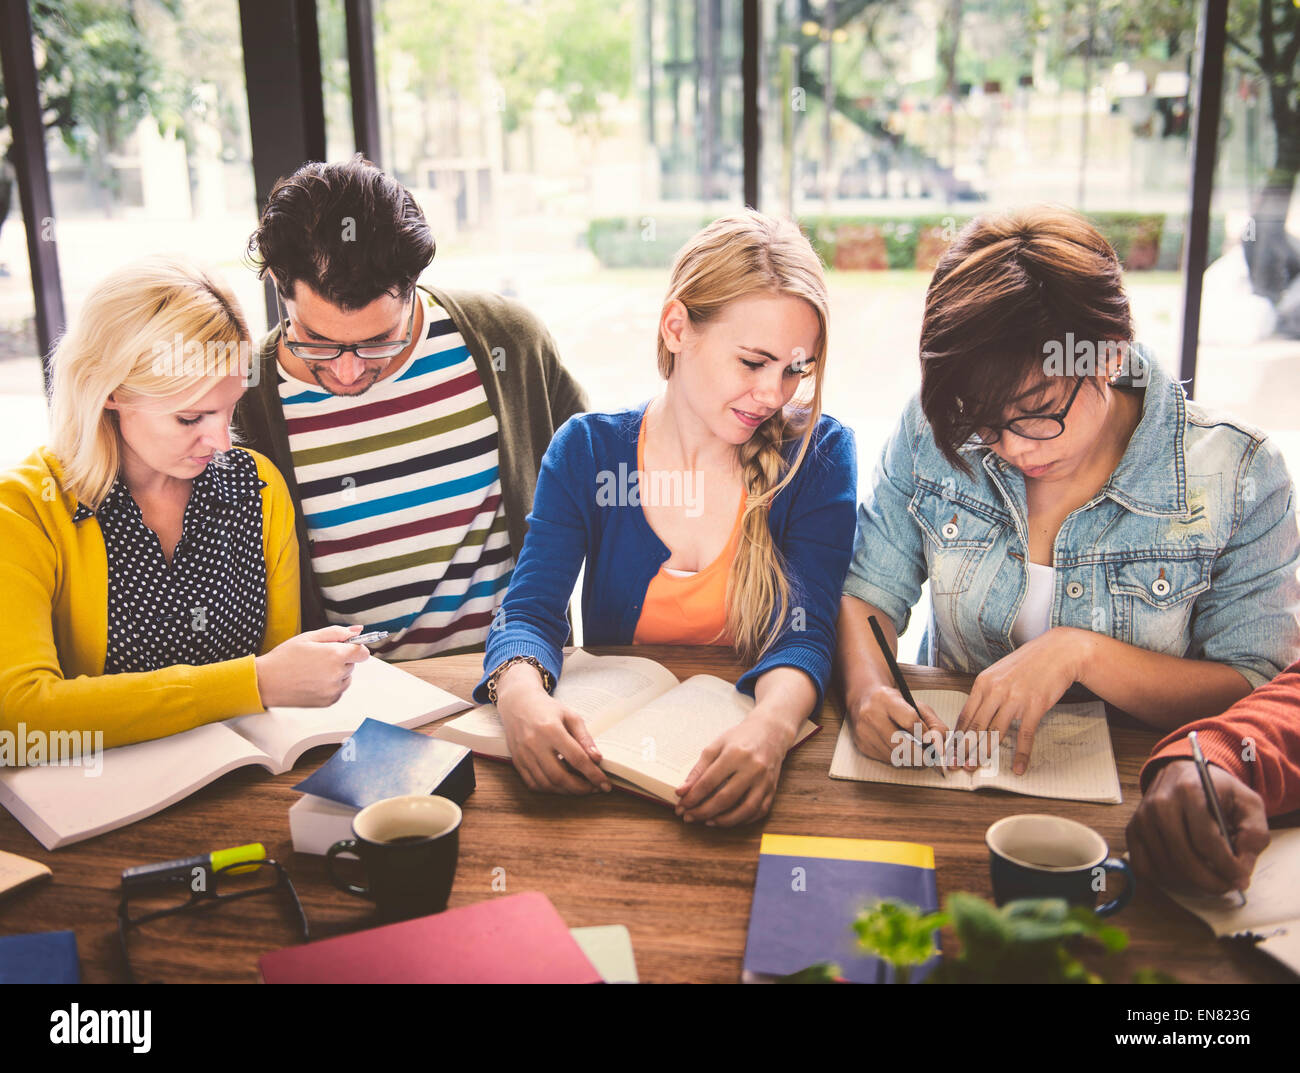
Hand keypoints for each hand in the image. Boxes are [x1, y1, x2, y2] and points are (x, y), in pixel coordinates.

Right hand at [254, 624, 369, 707]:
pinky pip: (339, 690)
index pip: (363, 652)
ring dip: (337, 672)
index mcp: (334, 655)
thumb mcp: (309, 637)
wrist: (266, 682)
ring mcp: (333, 690)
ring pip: (347, 677)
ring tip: (314, 669)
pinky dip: (331, 685)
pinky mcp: (328, 701)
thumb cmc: (284, 658)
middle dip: (341, 658)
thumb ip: (337, 632)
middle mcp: (336, 674)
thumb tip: (357, 630)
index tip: (346, 646)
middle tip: (318, 657)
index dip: (355, 647)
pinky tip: (313, 680)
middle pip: (353, 664)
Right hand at [495, 663, 609, 794]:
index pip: (576, 758)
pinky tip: (561, 786)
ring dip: (566, 791)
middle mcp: (535, 744)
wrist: (518, 704)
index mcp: (551, 730)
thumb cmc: (547, 709)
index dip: (593, 774)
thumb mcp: (570, 716)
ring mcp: (523, 755)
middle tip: (594, 789)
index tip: (605, 784)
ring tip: (580, 788)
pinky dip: (549, 789)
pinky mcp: (517, 761)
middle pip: (559, 776)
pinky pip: (533, 784)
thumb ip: (584, 738)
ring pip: (546, 783)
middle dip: (580, 788)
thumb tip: (597, 759)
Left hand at [674, 709, 793, 826]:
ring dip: (724, 821)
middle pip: (725, 798)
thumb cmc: (741, 737)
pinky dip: (742, 820)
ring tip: (707, 822)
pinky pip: (759, 812)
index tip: (681, 806)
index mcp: (735, 754)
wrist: (771, 731)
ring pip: (745, 810)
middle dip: (703, 811)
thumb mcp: (716, 746)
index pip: (709, 782)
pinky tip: (728, 820)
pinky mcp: (773, 789)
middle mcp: (752, 768)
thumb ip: (698, 769)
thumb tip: (682, 791)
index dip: (693, 797)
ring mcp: (765, 780)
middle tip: (689, 817)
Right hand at [846, 683, 947, 769]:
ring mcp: (864, 731)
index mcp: (885, 698)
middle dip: (920, 755)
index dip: (924, 734)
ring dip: (910, 759)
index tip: (931, 740)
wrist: (865, 700)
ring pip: (894, 756)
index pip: (910, 721)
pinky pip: (887, 760)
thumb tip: (939, 747)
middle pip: (900, 744)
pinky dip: (899, 759)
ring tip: (917, 753)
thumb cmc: (895, 704)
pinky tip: (901, 751)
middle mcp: (870, 714)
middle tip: (930, 758)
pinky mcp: (862, 745)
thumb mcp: (917, 706)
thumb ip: (934, 725)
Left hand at [954, 627, 1087, 774]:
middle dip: (964, 749)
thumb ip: (987, 692)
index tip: (950, 750)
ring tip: (976, 767)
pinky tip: (1018, 767)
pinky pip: (1024, 736)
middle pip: (975, 727)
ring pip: (995, 733)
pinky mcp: (1034, 707)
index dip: (957, 736)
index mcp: (984, 683)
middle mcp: (996, 691)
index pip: (965, 714)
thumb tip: (975, 713)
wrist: (1059, 652)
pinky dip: (1021, 755)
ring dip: (984, 753)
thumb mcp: (1000, 672)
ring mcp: (1015, 699)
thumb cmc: (1028, 662)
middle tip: (957, 765)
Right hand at [1126, 758, 1269, 895]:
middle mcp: (1159, 804)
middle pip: (1184, 859)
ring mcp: (1142, 818)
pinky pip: (1143, 868)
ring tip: (1210, 880)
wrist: (1182, 774)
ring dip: (1191, 884)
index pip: (1206, 841)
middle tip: (1227, 886)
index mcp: (1189, 791)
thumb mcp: (1248, 803)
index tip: (1241, 879)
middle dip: (1211, 882)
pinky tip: (1184, 875)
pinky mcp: (1132, 830)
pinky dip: (1164, 880)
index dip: (1227, 867)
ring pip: (1165, 868)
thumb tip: (1241, 868)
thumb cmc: (1217, 791)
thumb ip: (1254, 834)